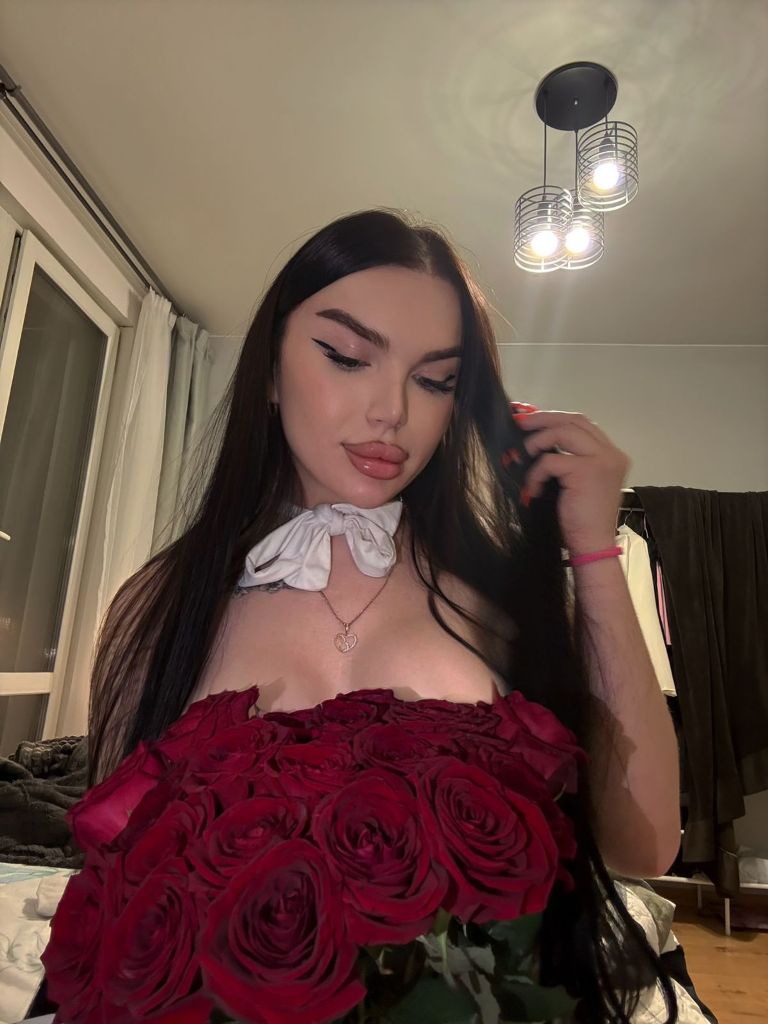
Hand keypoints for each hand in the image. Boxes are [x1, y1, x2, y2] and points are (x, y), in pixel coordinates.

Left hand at [513, 408, 629, 554]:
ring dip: (537, 440)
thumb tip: (537, 438)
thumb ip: (568, 458)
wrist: (592, 546)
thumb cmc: (581, 519)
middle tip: (518, 421)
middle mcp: (611, 453)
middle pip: (574, 420)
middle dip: (543, 418)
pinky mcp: (587, 471)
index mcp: (611, 454)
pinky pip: (551, 460)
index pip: (582, 424)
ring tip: (521, 453)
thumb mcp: (576, 482)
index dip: (554, 417)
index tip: (530, 418)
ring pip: (563, 432)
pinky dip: (536, 472)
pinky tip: (532, 489)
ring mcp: (602, 460)